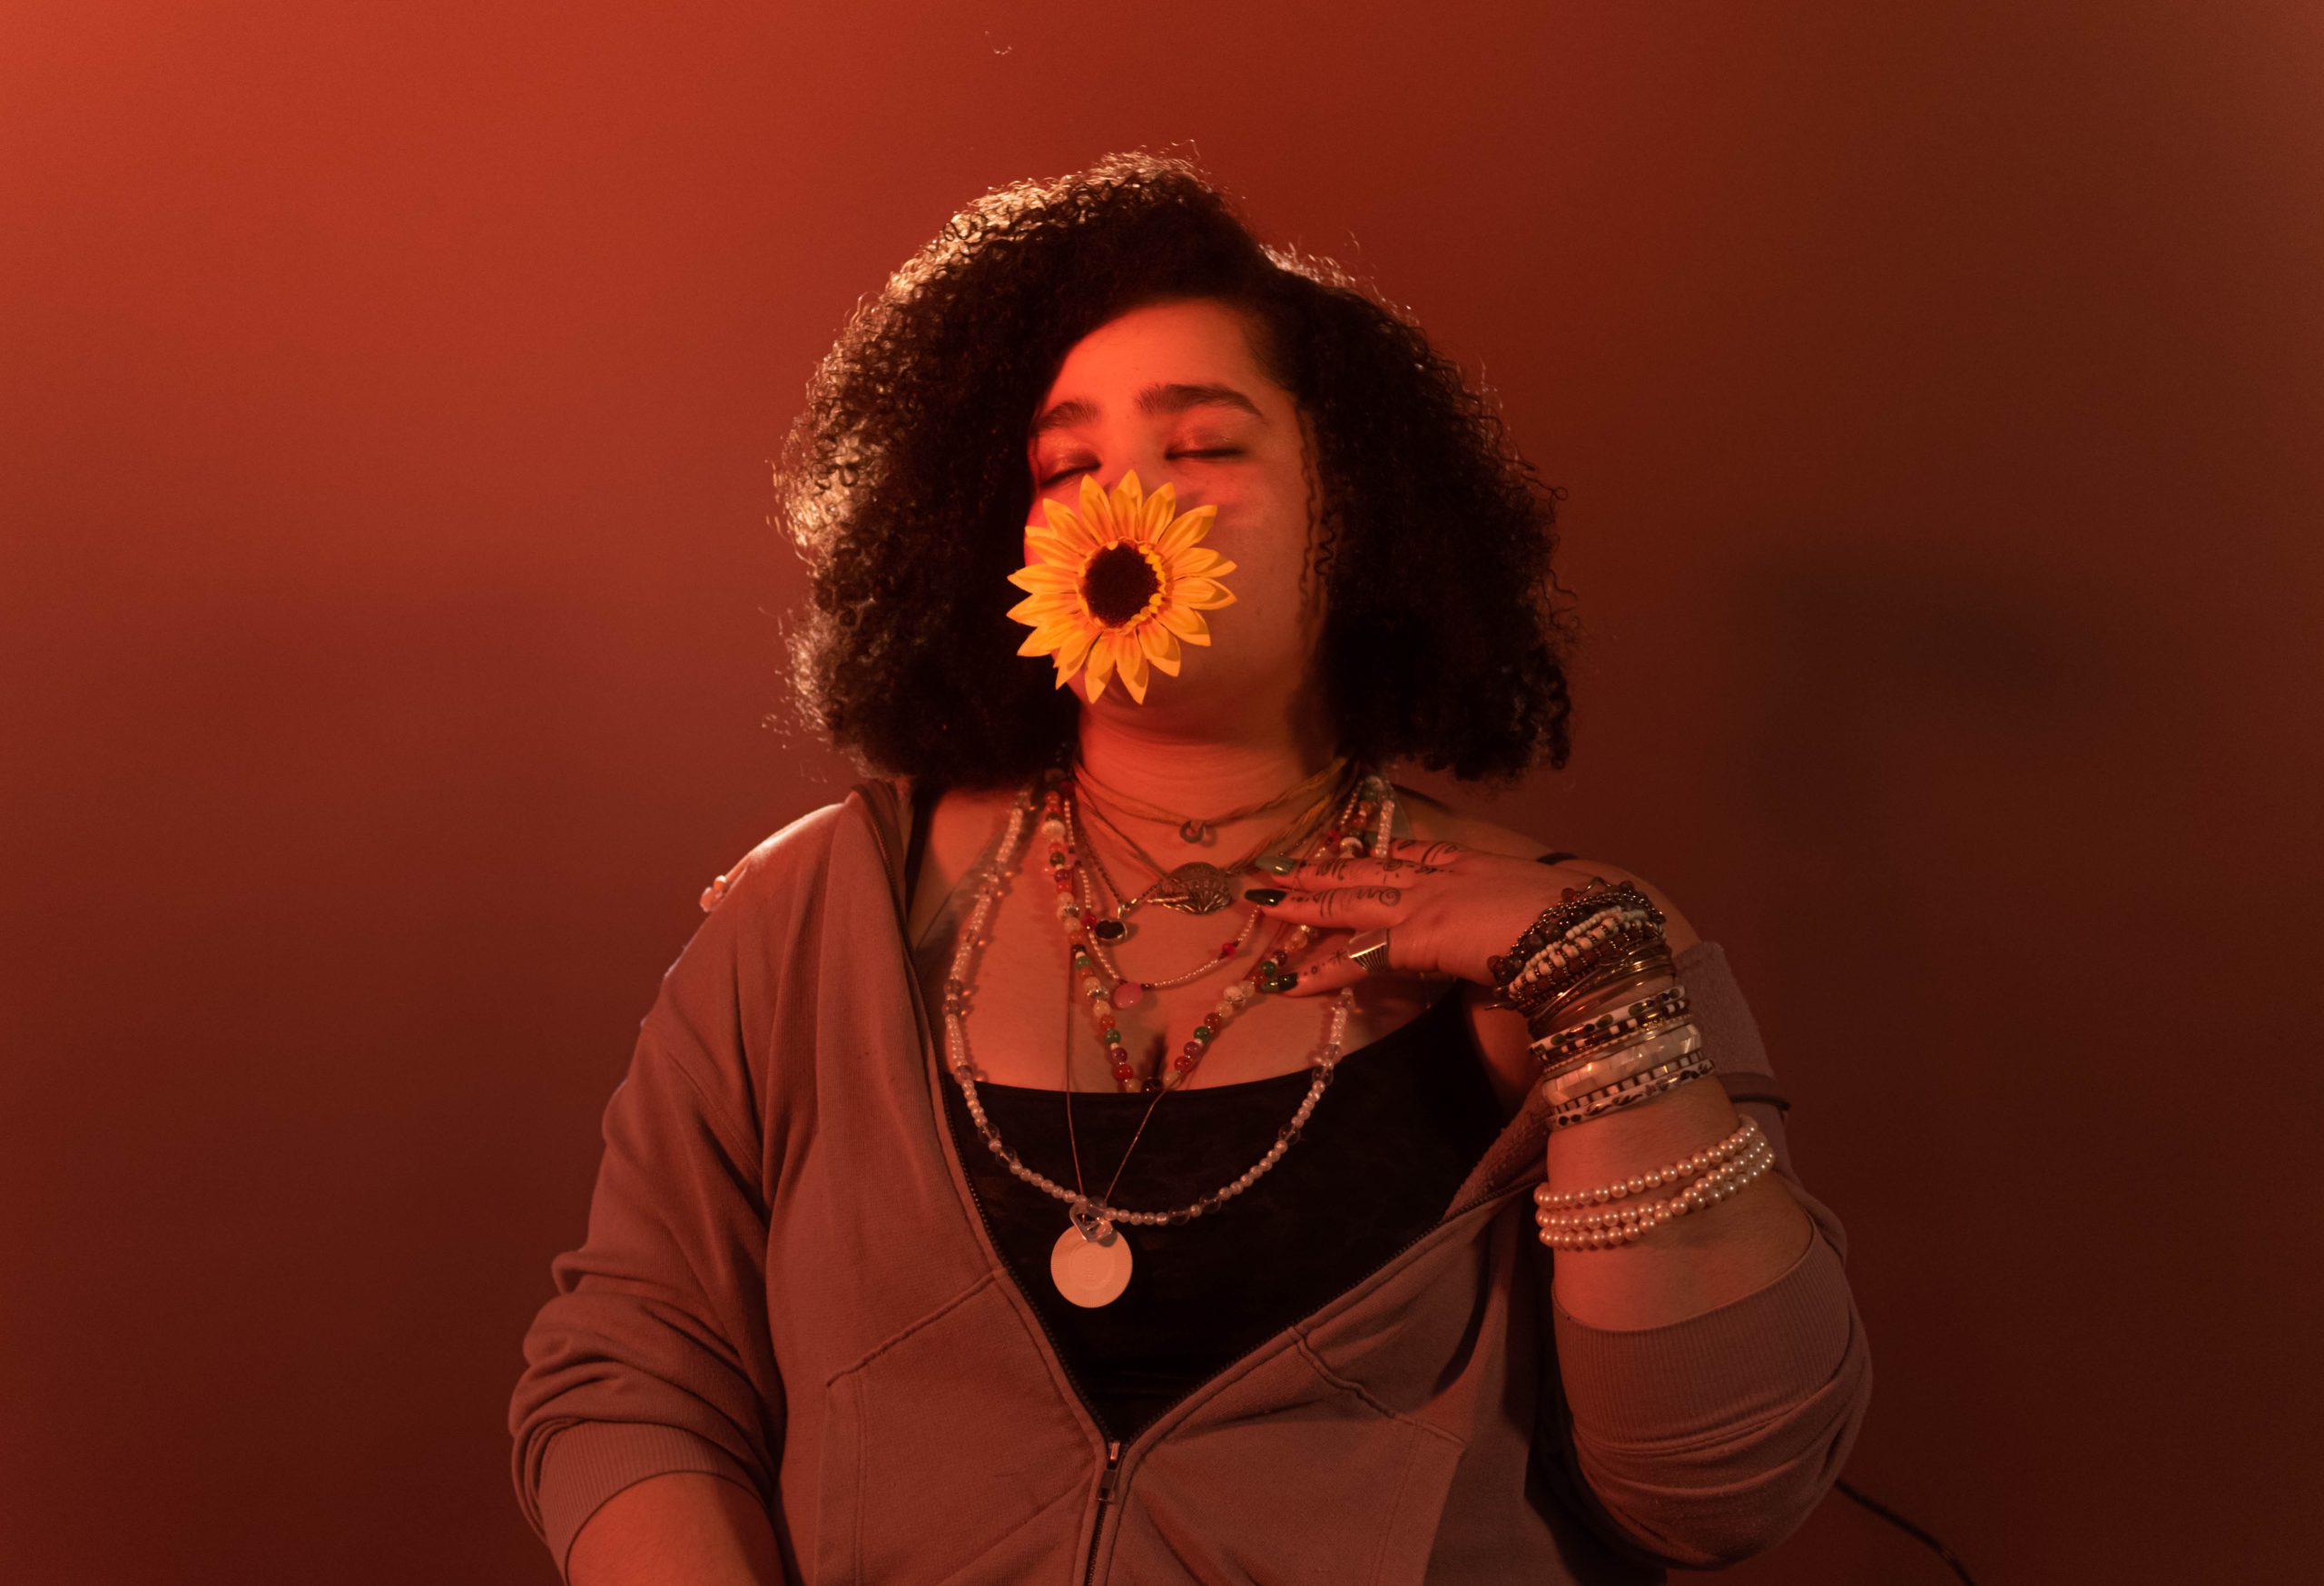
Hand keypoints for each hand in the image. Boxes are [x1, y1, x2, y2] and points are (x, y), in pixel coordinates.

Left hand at [1242, 838, 1625, 997]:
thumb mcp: (1544, 913)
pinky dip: (1318, 970)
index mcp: (1476, 865)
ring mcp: (1425, 903)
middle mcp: (1443, 875)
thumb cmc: (1583, 928)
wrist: (1590, 934)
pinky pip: (1355, 957)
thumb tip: (1507, 948)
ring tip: (1260, 904)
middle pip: (1366, 868)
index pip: (1413, 855)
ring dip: (1300, 905)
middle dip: (1318, 869)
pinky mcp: (1416, 937)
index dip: (1373, 857)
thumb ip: (1513, 922)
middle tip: (1273, 869)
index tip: (1342, 854)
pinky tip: (1286, 981)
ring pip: (1347, 901)